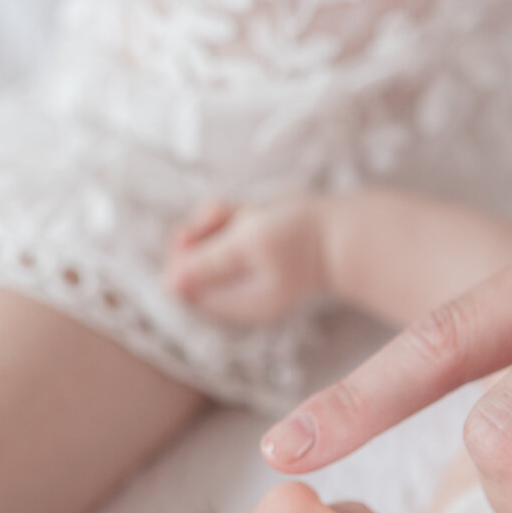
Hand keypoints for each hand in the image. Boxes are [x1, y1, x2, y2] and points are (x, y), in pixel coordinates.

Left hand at [166, 196, 323, 325]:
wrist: (341, 231)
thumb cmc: (299, 238)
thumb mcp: (248, 245)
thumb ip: (208, 263)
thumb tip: (170, 284)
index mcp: (236, 303)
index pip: (185, 290)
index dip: (180, 259)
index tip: (189, 234)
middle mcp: (237, 294)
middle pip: (191, 266)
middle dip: (199, 235)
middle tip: (217, 215)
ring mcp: (244, 274)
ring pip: (206, 243)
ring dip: (216, 221)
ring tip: (243, 210)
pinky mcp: (251, 254)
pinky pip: (225, 234)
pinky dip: (231, 217)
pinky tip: (250, 209)